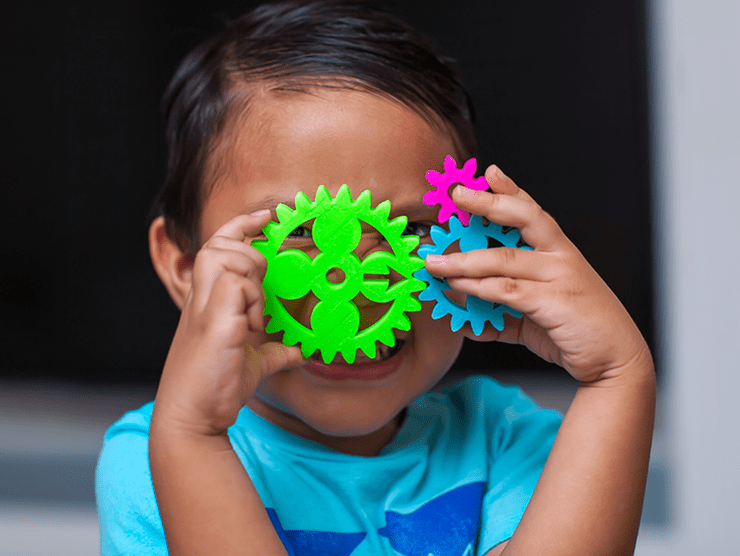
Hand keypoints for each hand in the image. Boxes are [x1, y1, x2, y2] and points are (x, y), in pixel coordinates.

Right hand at [153, 211, 303, 434]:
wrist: (194, 416)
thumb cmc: (217, 386)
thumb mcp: (255, 362)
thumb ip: (275, 351)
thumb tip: (299, 351)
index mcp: (207, 300)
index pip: (217, 245)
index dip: (240, 225)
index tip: (265, 216)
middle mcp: (201, 297)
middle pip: (218, 243)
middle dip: (249, 257)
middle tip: (261, 297)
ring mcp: (204, 305)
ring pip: (225, 256)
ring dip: (251, 280)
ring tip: (254, 317)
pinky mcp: (213, 319)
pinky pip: (237, 283)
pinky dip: (253, 302)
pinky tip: (252, 327)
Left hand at [424, 165, 648, 382]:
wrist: (615, 360)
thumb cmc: (577, 331)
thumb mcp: (537, 315)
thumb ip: (504, 312)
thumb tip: (468, 319)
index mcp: (559, 252)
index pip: (532, 212)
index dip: (510, 190)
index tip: (489, 173)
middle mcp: (560, 257)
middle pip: (522, 218)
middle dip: (487, 203)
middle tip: (457, 194)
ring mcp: (558, 277)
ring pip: (503, 259)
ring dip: (463, 261)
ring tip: (434, 263)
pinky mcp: (552, 302)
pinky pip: (506, 290)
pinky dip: (477, 290)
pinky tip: (456, 290)